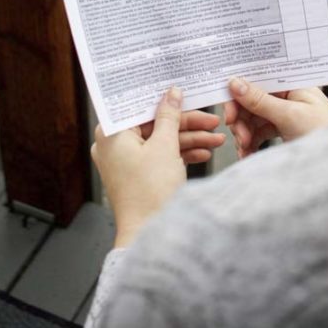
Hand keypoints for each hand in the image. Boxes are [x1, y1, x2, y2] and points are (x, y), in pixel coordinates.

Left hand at [91, 88, 224, 246]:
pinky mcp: (139, 175)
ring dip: (190, 139)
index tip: (184, 93)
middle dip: (186, 124)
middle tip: (211, 119)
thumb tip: (172, 94)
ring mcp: (126, 162)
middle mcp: (114, 146)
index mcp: (112, 134)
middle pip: (154, 124)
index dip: (164, 98)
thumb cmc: (149, 193)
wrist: (150, 235)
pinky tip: (204, 154)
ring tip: (215, 140)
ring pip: (162, 141)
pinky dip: (181, 154)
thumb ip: (169, 116)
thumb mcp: (165, 146)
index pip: (140, 106)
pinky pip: (161, 156)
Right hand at [224, 77, 327, 158]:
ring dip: (244, 133)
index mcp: (292, 83)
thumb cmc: (325, 132)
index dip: (239, 94)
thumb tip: (234, 83)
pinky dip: (251, 143)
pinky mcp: (284, 130)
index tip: (229, 112)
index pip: (257, 80)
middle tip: (238, 136)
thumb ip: (260, 100)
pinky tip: (247, 153)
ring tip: (244, 149)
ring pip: (253, 118)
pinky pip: (259, 132)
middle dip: (241, 119)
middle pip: (251, 101)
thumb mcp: (289, 116)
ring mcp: (285, 113)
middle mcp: (288, 95)